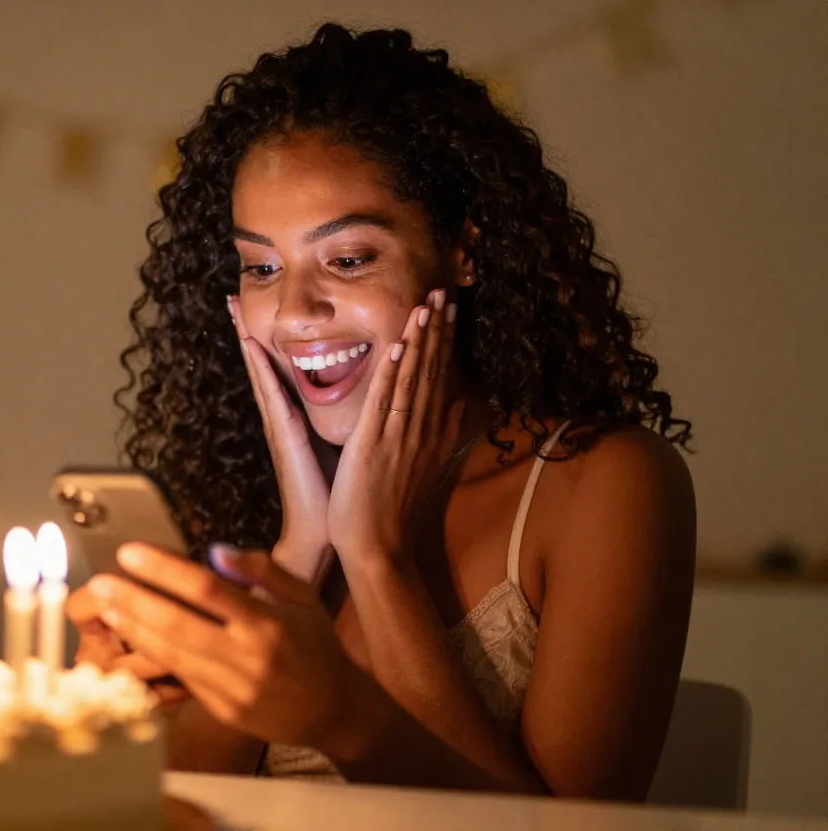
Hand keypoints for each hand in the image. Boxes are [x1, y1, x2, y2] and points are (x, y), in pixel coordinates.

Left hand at [90, 541, 364, 749]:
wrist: (334, 710)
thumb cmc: (316, 646)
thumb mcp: (303, 596)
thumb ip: (262, 570)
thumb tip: (215, 550)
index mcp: (268, 623)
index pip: (207, 590)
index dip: (164, 570)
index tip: (131, 552)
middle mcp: (248, 657)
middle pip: (179, 624)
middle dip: (135, 601)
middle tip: (100, 581)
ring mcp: (233, 688)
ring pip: (173, 655)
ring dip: (135, 630)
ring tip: (106, 608)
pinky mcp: (223, 710)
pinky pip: (181, 679)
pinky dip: (152, 659)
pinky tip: (130, 641)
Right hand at [229, 295, 333, 583]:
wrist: (322, 533)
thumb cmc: (333, 494)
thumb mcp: (338, 447)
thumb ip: (338, 423)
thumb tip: (358, 400)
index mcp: (295, 417)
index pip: (279, 368)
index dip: (267, 337)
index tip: (258, 305)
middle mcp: (282, 416)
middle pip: (261, 362)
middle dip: (247, 328)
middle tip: (231, 293)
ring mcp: (278, 424)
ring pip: (261, 371)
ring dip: (247, 337)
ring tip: (234, 307)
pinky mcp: (285, 435)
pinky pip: (272, 394)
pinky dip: (261, 368)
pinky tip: (252, 346)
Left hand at [328, 289, 457, 563]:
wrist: (376, 546)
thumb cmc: (392, 508)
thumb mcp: (425, 463)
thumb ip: (442, 431)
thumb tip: (462, 403)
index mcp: (429, 433)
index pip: (440, 377)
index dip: (444, 340)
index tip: (449, 306)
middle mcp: (419, 430)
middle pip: (432, 371)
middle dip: (438, 329)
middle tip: (443, 290)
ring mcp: (398, 436)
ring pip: (413, 380)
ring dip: (420, 341)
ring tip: (426, 304)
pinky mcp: (373, 445)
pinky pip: (385, 403)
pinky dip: (392, 374)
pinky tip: (398, 347)